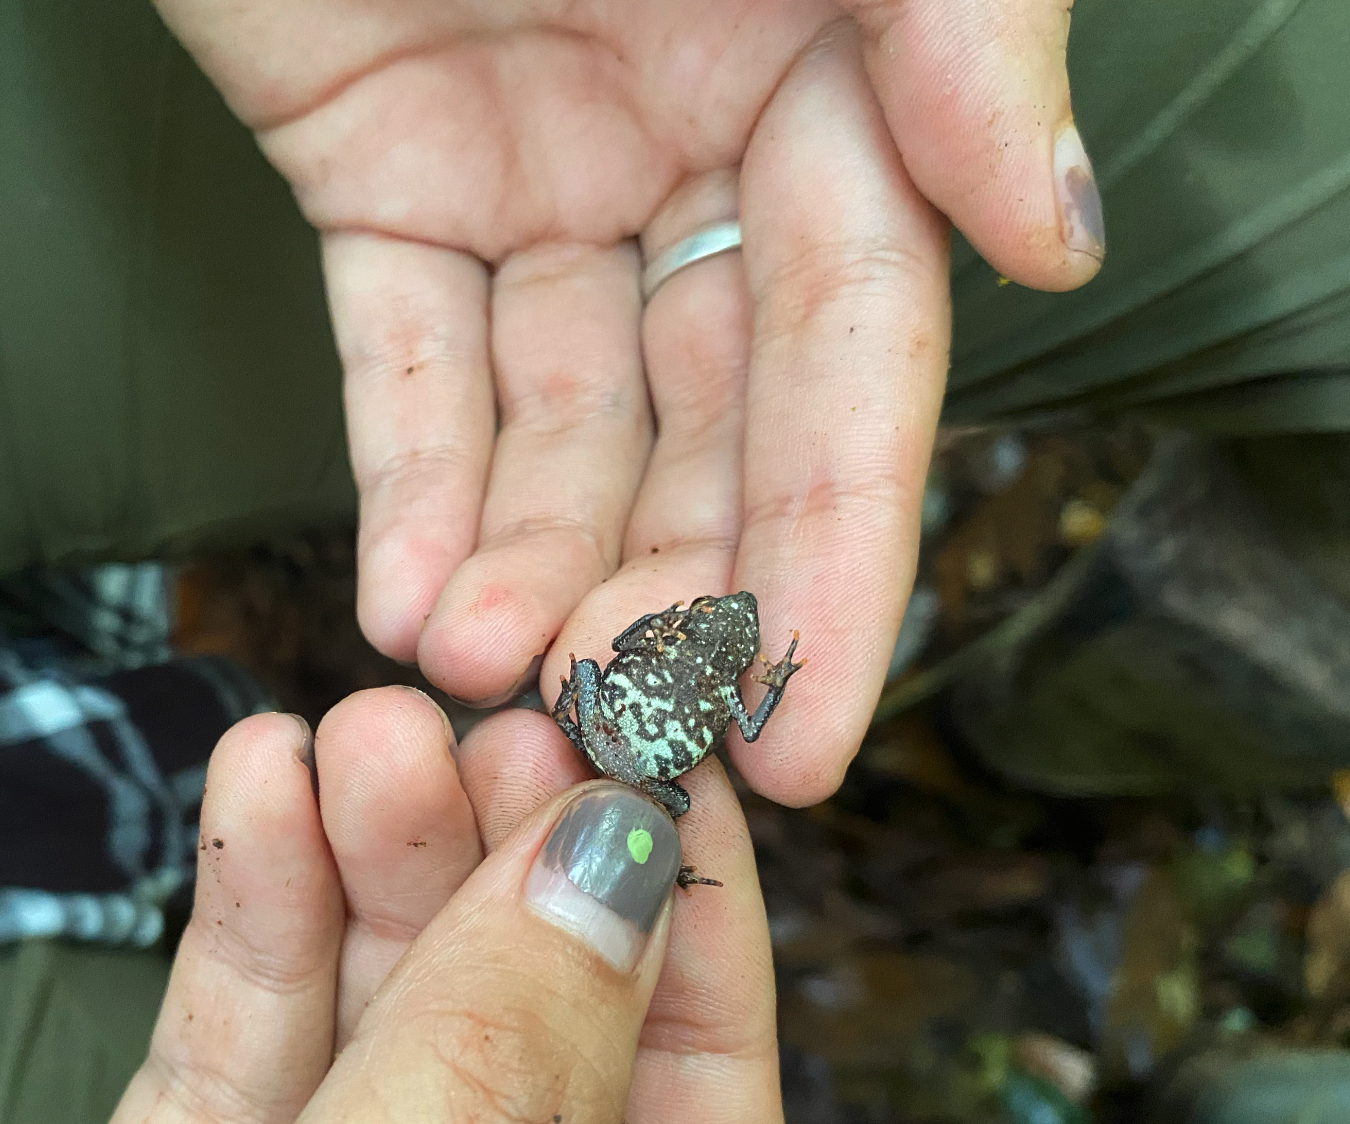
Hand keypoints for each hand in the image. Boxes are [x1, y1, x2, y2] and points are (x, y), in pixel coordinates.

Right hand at [0, 694, 789, 1123]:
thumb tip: (614, 886)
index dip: (699, 992)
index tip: (671, 793)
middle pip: (533, 1121)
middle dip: (515, 904)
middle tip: (498, 733)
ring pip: (378, 1076)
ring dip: (377, 885)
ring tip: (364, 734)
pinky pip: (223, 1087)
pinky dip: (248, 934)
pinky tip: (262, 789)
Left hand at [157, 0, 1100, 806]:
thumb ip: (960, 32)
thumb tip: (1054, 240)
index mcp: (844, 84)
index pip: (855, 368)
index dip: (835, 559)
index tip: (808, 740)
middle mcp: (706, 150)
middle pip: (708, 430)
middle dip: (674, 595)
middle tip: (625, 735)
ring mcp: (541, 176)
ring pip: (559, 425)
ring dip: (529, 566)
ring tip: (486, 682)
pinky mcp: (381, 176)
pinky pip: (409, 356)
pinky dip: (410, 481)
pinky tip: (406, 605)